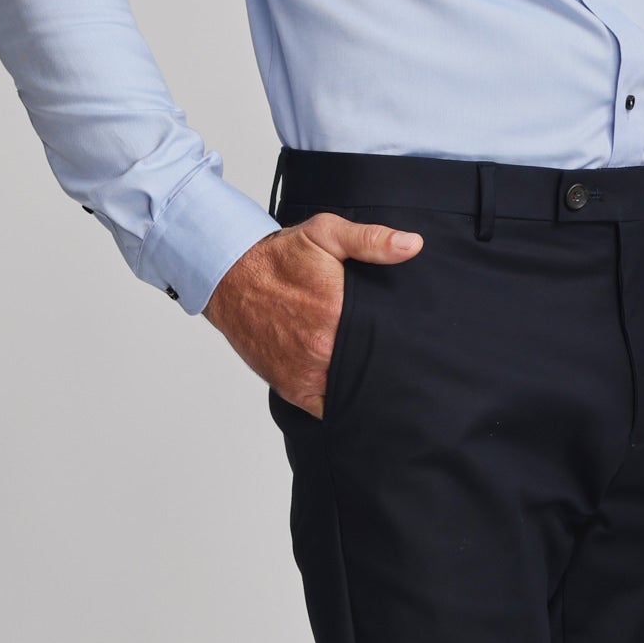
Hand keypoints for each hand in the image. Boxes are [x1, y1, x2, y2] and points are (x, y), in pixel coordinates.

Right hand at [204, 213, 422, 413]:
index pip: (389, 340)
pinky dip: (342, 402)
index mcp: (337, 314)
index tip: (414, 337)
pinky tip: (353, 386)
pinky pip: (329, 409)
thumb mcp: (325, 233)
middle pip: (374, 367)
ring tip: (379, 369)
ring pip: (354, 390)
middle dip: (390, 362)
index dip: (406, 340)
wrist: (229, 279)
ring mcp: (307, 374)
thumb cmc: (278, 257)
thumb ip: (371, 240)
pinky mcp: (294, 389)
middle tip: (400, 353)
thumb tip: (412, 244)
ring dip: (367, 383)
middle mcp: (323, 350)